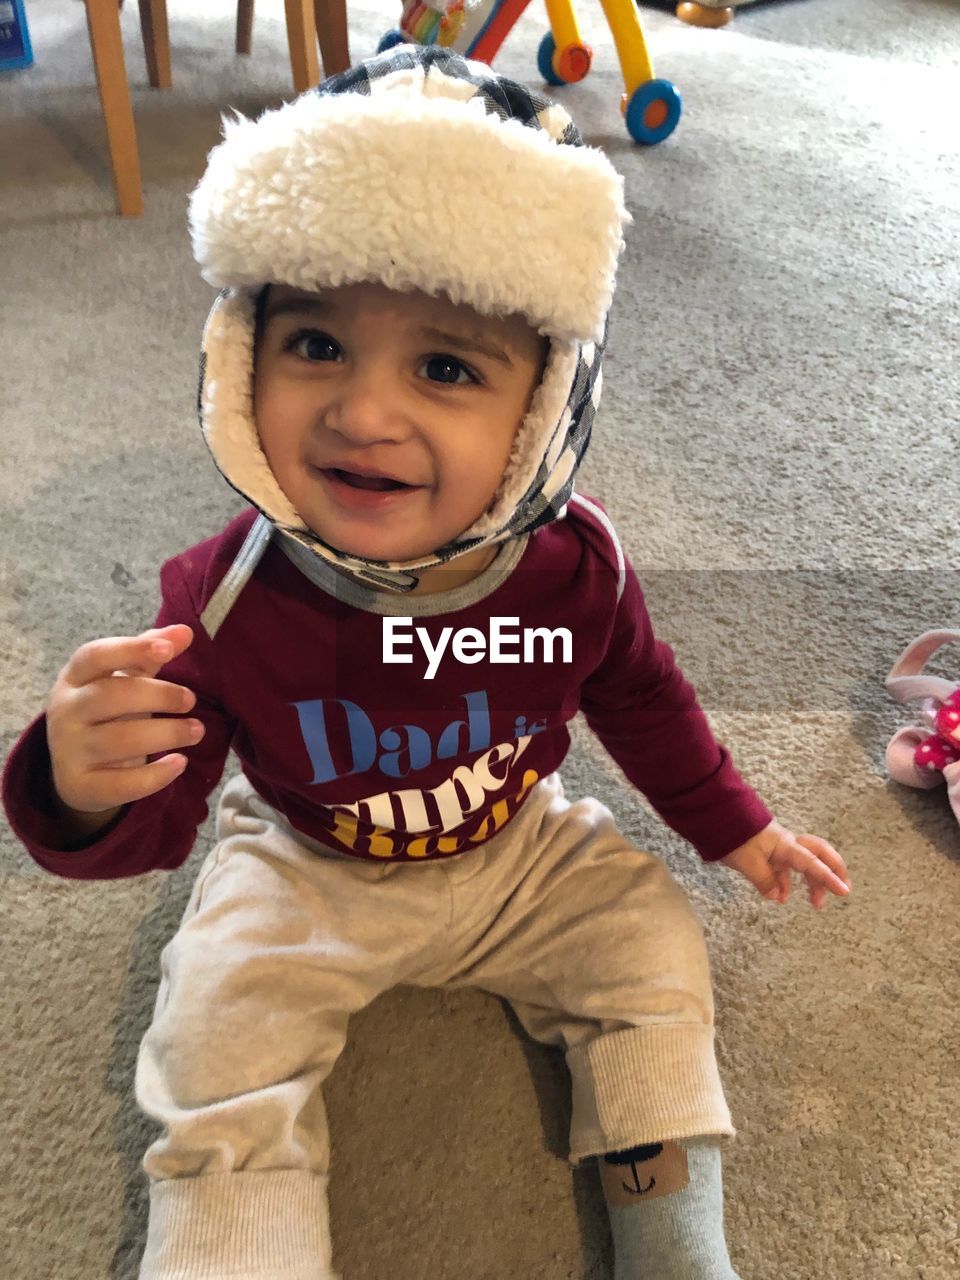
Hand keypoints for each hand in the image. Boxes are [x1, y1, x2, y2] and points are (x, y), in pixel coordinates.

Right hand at [46, 624, 200, 815]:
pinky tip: (180, 763)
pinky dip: (156, 775)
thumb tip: (185, 631)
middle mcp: (65, 711)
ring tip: (197, 731)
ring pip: (119, 740)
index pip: (95, 655)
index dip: (131, 649)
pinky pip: (121, 783)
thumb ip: (150, 654)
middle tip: (191, 700)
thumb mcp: (123, 679)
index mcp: (75, 678)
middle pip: (110, 696)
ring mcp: (69, 750)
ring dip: (166, 734)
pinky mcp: (80, 785)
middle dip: (159, 696)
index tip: (169, 649)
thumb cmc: (108, 712)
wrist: (76, 770)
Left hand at [719, 820, 851, 908]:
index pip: (813, 863)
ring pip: (804, 863)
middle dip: (834, 871)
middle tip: (843, 889)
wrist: (717, 817)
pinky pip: (786, 867)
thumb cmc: (734, 838)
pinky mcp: (769, 851)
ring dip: (812, 882)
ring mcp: (779, 847)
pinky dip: (788, 882)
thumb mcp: (748, 863)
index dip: (828, 878)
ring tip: (816, 902)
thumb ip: (765, 881)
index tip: (844, 891)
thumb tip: (778, 897)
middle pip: (819, 855)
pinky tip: (782, 896)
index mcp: (786, 845)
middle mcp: (788, 844)